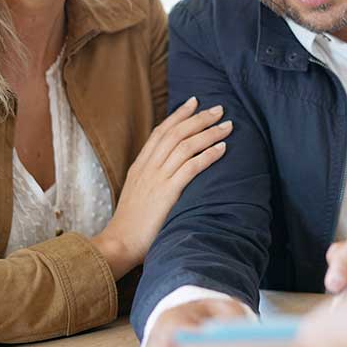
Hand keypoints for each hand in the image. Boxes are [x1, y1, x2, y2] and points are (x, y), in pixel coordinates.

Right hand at [92, 97, 229, 278]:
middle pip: (175, 133)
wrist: (119, 244)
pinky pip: (190, 168)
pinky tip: (222, 149)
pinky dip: (207, 155)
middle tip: (219, 108)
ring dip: (208, 133)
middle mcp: (148, 168)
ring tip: (227, 125)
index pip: (160, 132)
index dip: (178, 115)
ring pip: (185, 146)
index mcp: (140, 166)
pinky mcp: (166, 193)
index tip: (194, 102)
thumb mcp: (138, 194)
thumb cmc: (131, 225)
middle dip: (199, 118)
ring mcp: (156, 179)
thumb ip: (151, 180)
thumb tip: (168, 172)